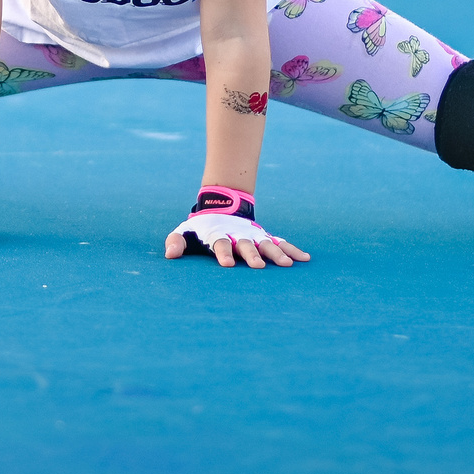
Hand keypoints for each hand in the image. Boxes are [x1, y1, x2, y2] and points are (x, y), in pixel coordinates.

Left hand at [164, 210, 308, 267]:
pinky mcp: (265, 237)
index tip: (228, 265)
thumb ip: (176, 242)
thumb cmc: (201, 228)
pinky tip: (304, 258)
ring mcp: (254, 236)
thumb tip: (169, 254)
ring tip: (287, 265)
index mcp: (219, 235)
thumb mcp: (185, 233)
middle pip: (246, 245)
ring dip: (276, 253)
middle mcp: (239, 235)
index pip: (221, 244)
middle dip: (252, 255)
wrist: (221, 206)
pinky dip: (292, 249)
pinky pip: (280, 243)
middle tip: (258, 267)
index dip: (223, 253)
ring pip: (267, 244)